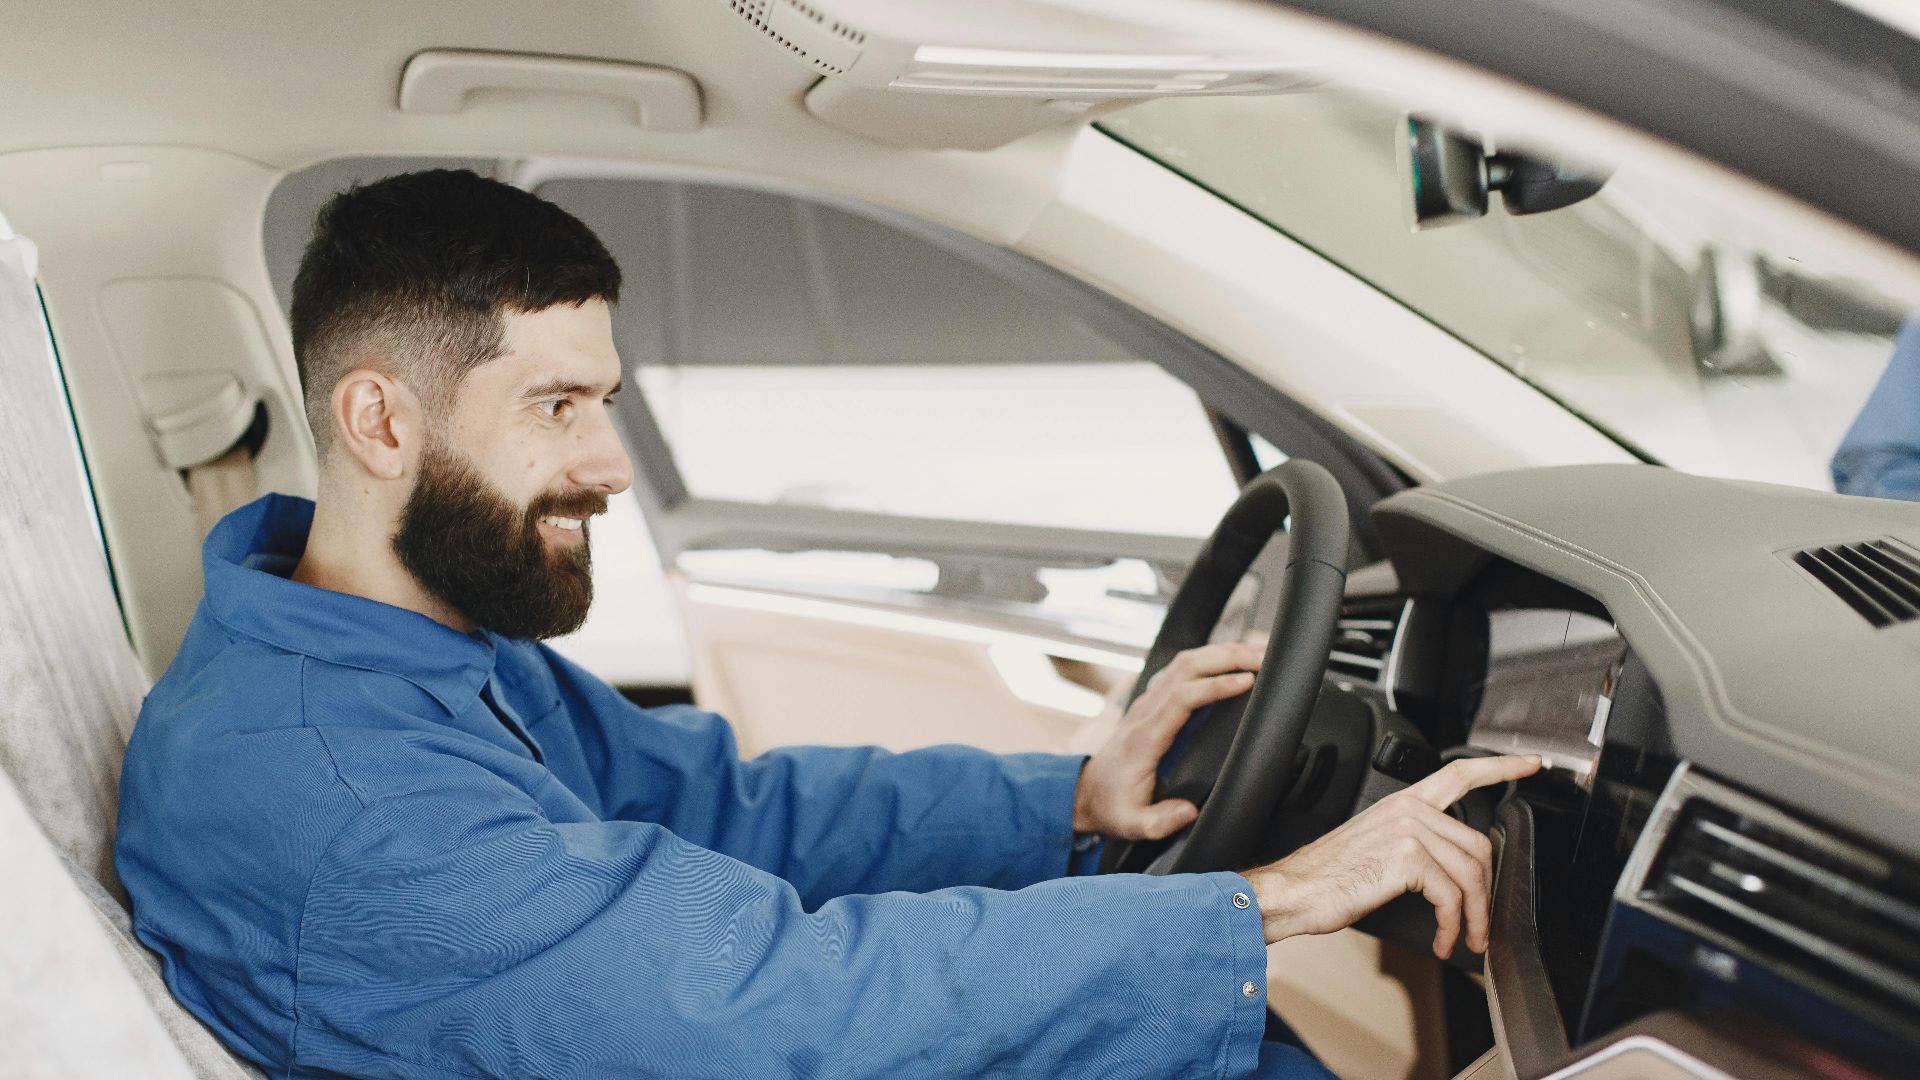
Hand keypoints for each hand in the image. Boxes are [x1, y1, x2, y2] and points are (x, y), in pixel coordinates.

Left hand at [1072, 641, 1264, 839]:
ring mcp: (1147, 702)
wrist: (1087, 792)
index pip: (1181, 698)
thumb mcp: (1133, 824)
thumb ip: (1160, 822)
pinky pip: (1180, 670)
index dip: (1215, 685)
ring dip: (1220, 652)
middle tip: (1264, 656)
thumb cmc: (1113, 805)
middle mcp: (1145, 712)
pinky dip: (1209, 659)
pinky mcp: (1152, 702)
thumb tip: (1189, 812)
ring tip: (1257, 652)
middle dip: (1226, 657)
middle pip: (1185, 668)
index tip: (1247, 682)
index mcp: (1145, 737)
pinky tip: (1232, 660)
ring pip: (1184, 662)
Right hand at [1245, 754, 1541, 956]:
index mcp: (1402, 804)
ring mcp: (1408, 830)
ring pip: (1470, 873)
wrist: (1292, 891)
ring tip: (1464, 938)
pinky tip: (1443, 938)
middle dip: (1487, 891)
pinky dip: (1453, 925)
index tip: (1529, 764)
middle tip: (1481, 923)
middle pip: (1477, 843)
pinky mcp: (1407, 858)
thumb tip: (1450, 875)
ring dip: (1475, 916)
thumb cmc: (1326, 877)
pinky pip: (1452, 895)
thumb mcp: (1375, 849)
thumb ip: (1413, 847)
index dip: (1499, 768)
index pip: (1459, 774)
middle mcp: (1408, 810)